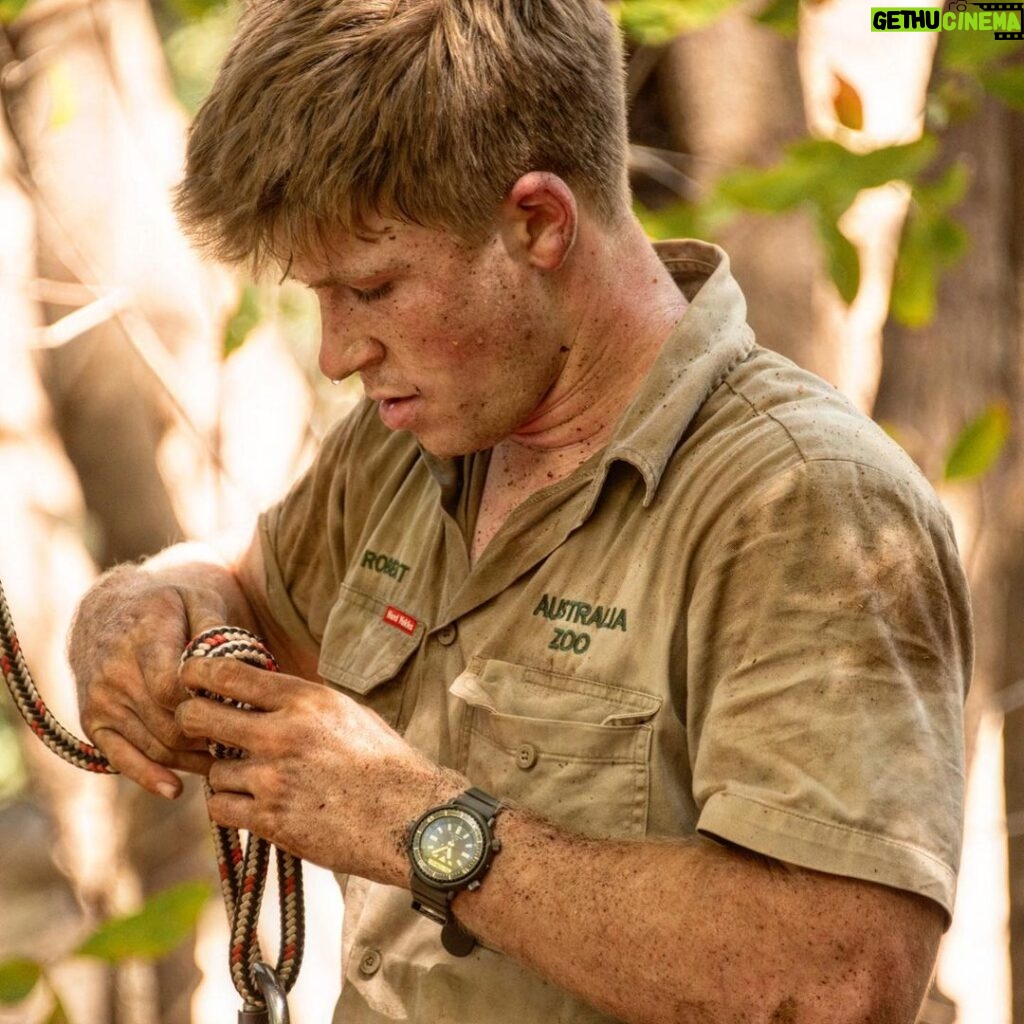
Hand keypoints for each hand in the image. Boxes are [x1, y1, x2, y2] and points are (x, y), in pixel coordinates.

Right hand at [69, 566, 229, 797]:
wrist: (108, 611)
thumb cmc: (166, 606)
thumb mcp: (195, 601)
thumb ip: (216, 629)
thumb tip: (235, 664)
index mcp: (143, 640)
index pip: (173, 690)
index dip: (207, 706)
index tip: (239, 710)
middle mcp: (114, 674)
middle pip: (168, 726)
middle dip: (209, 738)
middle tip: (245, 743)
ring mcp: (101, 701)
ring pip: (153, 746)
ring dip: (191, 760)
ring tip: (227, 760)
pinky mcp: (93, 722)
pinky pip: (121, 759)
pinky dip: (149, 777)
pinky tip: (176, 789)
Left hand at [176, 658, 464, 883]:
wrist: (407, 818)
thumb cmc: (383, 762)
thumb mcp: (346, 712)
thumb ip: (301, 702)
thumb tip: (259, 690)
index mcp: (305, 699)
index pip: (228, 674)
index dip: (197, 673)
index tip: (189, 677)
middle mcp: (283, 733)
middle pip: (199, 717)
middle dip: (191, 722)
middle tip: (197, 728)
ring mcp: (273, 777)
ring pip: (213, 771)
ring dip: (225, 775)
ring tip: (255, 778)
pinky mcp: (270, 819)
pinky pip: (221, 808)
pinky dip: (231, 807)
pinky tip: (254, 804)